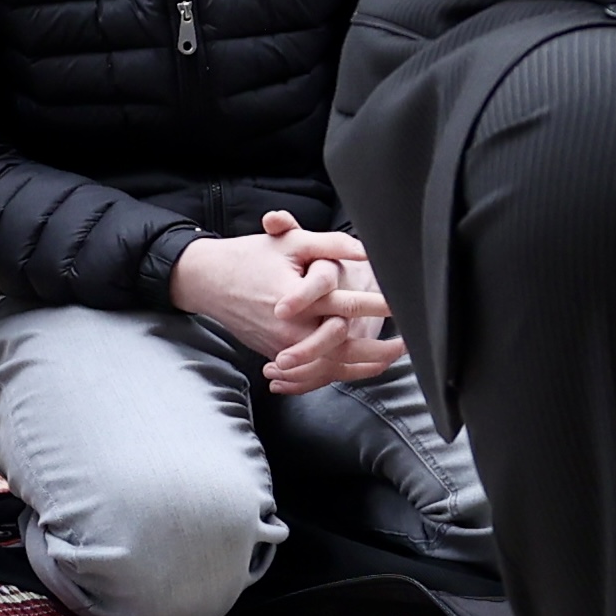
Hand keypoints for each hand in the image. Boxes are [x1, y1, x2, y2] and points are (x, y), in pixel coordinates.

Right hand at [170, 213, 398, 393]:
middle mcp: (292, 331)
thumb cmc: (250, 258)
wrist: (208, 281)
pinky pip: (314, 372)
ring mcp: (283, 347)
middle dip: (378, 348)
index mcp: (298, 302)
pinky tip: (361, 368)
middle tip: (407, 342)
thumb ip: (330, 245)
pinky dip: (339, 373)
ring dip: (364, 365)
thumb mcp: (290, 243)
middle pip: (343, 348)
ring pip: (330, 366)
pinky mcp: (278, 354)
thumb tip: (366, 250)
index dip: (379, 305)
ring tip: (392, 357)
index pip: (347, 306)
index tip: (404, 303)